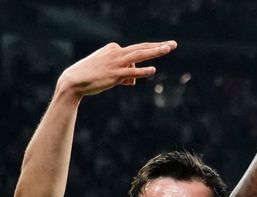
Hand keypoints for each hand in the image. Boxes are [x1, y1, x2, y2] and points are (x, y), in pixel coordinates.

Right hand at [57, 41, 176, 97]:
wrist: (74, 81)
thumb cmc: (91, 76)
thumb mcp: (110, 72)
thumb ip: (124, 75)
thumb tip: (133, 82)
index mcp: (114, 48)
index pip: (135, 53)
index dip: (140, 66)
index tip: (138, 74)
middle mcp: (116, 53)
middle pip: (142, 48)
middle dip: (159, 46)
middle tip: (173, 44)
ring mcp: (116, 63)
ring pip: (139, 56)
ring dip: (155, 52)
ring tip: (168, 49)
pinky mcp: (115, 75)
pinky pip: (132, 72)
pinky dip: (142, 72)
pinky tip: (153, 70)